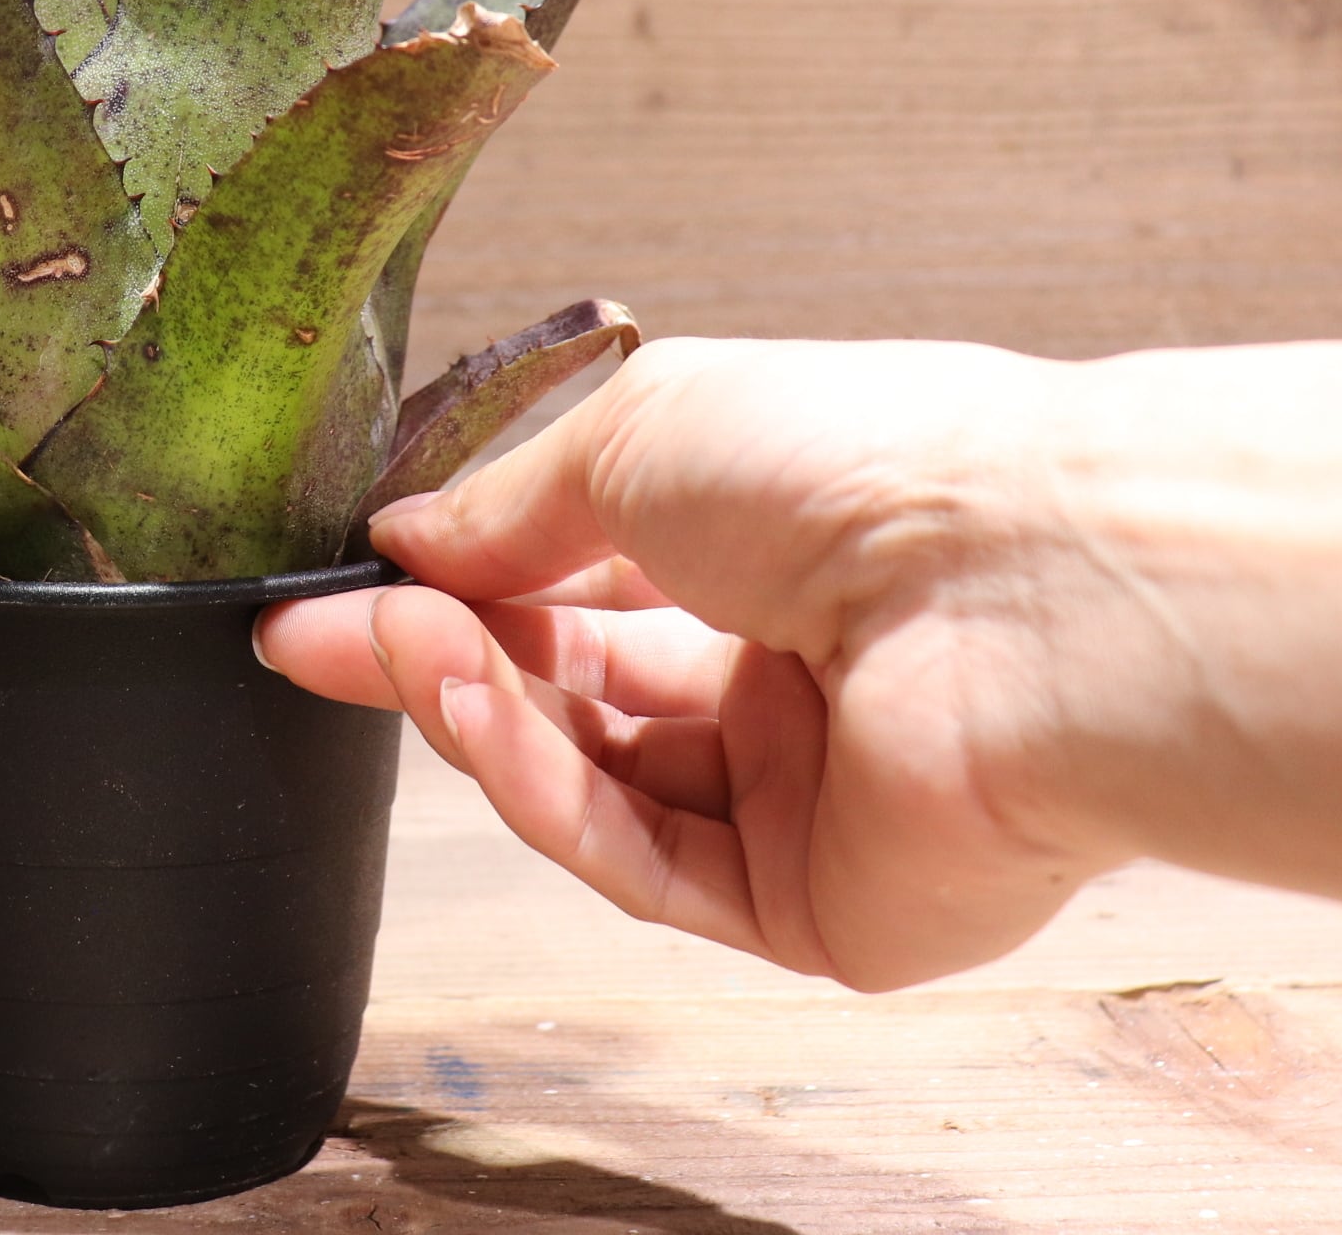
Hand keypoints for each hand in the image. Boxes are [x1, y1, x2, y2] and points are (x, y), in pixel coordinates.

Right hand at [258, 337, 1136, 989]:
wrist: (1021, 588)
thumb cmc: (873, 469)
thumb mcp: (640, 438)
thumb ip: (509, 505)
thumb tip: (407, 541)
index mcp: (778, 548)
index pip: (586, 583)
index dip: (459, 585)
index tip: (340, 584)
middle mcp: (793, 674)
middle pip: (573, 692)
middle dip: (439, 657)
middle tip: (319, 635)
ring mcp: (804, 796)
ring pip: (594, 783)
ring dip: (478, 716)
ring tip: (388, 651)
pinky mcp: (813, 904)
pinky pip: (642, 861)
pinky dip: (541, 790)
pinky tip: (473, 712)